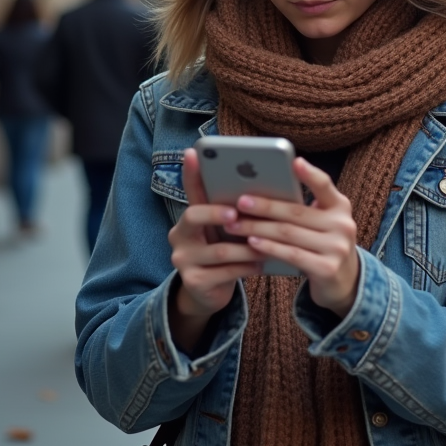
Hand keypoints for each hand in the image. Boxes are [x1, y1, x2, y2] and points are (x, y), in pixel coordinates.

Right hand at [166, 148, 264, 350]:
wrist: (208, 293)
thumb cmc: (224, 253)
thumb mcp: (224, 231)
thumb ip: (233, 212)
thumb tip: (260, 189)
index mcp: (189, 219)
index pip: (190, 190)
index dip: (191, 171)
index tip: (194, 153)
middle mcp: (179, 235)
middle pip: (193, 215)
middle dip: (217, 212)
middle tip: (236, 213)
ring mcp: (183, 259)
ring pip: (218, 249)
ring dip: (246, 247)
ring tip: (266, 245)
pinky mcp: (194, 282)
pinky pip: (225, 272)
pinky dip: (246, 267)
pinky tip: (260, 265)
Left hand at [221, 158, 360, 316]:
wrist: (343, 282)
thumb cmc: (322, 244)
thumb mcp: (320, 223)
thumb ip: (303, 208)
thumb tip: (261, 191)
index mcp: (340, 206)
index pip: (324, 185)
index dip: (310, 174)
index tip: (295, 161)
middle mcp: (343, 224)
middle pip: (296, 212)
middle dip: (264, 206)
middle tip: (239, 201)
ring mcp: (337, 248)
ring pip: (289, 233)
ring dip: (258, 227)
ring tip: (235, 224)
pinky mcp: (327, 268)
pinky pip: (291, 254)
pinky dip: (269, 247)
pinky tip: (251, 242)